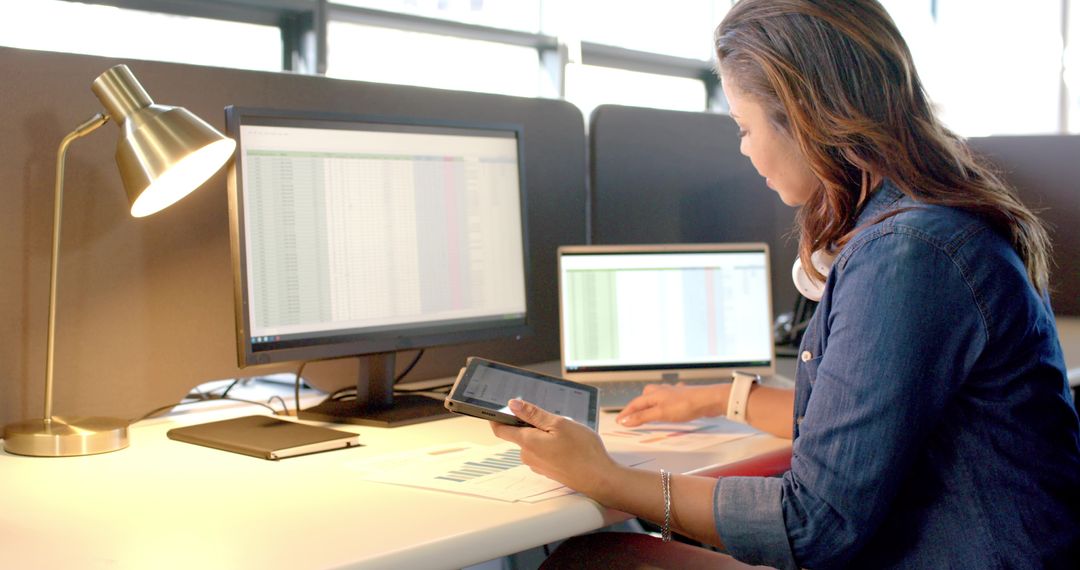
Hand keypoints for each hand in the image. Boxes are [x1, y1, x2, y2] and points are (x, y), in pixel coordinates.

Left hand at [490, 399, 616, 496]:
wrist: (599, 479)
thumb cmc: (582, 451)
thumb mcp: (559, 424)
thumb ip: (533, 414)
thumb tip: (513, 405)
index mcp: (527, 442)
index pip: (501, 430)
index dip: (498, 417)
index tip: (501, 408)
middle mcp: (528, 456)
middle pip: (520, 434)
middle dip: (532, 423)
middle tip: (552, 418)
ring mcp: (538, 465)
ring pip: (534, 443)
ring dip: (544, 434)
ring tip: (565, 432)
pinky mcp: (548, 470)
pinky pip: (544, 452)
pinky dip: (552, 445)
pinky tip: (568, 444)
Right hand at [615, 383, 726, 426]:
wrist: (709, 400)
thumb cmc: (686, 405)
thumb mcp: (661, 413)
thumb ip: (643, 417)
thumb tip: (626, 420)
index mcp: (654, 394)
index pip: (635, 404)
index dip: (626, 412)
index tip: (619, 420)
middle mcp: (662, 391)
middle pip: (645, 396)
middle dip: (638, 404)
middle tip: (632, 414)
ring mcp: (674, 393)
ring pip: (658, 395)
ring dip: (651, 402)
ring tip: (648, 409)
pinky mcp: (684, 396)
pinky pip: (670, 398)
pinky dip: (666, 402)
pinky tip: (671, 405)